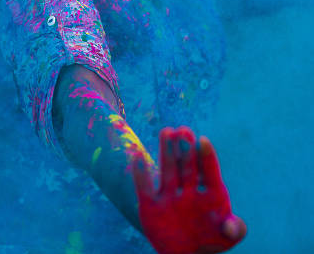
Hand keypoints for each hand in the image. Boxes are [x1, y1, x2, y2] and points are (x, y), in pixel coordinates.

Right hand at [133, 127, 245, 253]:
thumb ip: (235, 230)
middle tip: (184, 130)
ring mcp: (170, 196)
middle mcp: (189, 190)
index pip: (210, 173)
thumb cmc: (209, 241)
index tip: (203, 141)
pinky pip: (144, 187)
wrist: (183, 253)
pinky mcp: (151, 204)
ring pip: (168, 170)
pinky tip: (137, 156)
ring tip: (167, 131)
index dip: (207, 157)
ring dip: (167, 151)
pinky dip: (140, 173)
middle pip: (187, 166)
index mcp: (211, 195)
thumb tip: (231, 225)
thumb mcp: (226, 238)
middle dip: (186, 149)